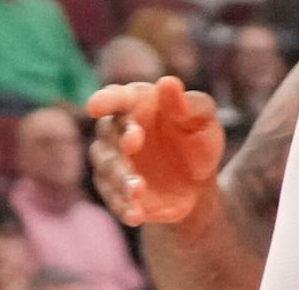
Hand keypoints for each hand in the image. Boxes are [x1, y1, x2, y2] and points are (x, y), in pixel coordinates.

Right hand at [89, 75, 225, 225]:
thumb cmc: (198, 139)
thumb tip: (168, 83)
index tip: (95, 106)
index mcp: (137, 103)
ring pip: (106, 166)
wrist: (198, 184)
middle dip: (118, 138)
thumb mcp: (203, 120)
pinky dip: (122, 206)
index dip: (106, 100)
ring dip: (120, 176)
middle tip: (134, 143)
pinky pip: (112, 199)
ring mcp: (113, 162)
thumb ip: (188, 104)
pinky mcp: (115, 191)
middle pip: (107, 132)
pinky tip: (135, 215)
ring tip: (138, 188)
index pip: (117, 97)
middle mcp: (118, 131)